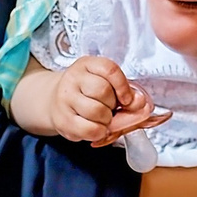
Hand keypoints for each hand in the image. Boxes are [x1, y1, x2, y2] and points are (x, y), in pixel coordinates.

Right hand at [49, 57, 168, 145]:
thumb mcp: (105, 84)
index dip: (123, 86)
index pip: (109, 69)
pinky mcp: (63, 120)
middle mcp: (73, 78)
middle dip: (113, 104)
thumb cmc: (87, 93)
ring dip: (106, 119)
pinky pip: (90, 129)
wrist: (55, 102)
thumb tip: (141, 104)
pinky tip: (96, 128)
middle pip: (103, 91)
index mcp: (87, 64)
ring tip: (102, 118)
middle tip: (109, 108)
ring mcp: (65, 99)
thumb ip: (125, 92)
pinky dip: (99, 132)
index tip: (127, 99)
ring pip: (96, 110)